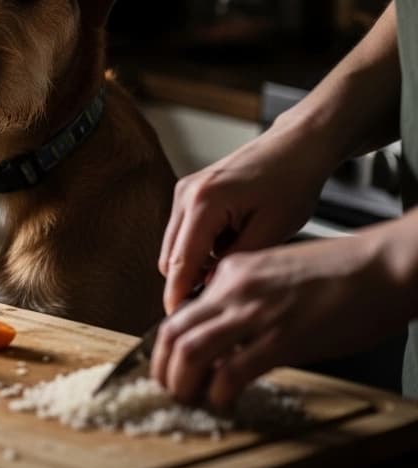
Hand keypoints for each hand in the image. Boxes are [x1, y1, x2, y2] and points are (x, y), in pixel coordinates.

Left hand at [151, 222, 417, 408]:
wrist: (384, 266)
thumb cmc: (343, 273)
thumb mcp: (277, 275)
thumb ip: (247, 300)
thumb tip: (230, 337)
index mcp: (231, 272)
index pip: (181, 311)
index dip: (169, 345)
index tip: (172, 365)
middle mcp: (234, 288)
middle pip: (172, 333)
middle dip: (162, 368)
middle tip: (169, 389)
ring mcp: (255, 313)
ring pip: (190, 351)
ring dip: (182, 383)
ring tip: (188, 400)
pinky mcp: (282, 339)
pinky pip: (232, 372)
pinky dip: (219, 393)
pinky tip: (224, 403)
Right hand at [159, 127, 332, 312]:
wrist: (297, 146)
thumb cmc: (292, 181)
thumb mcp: (273, 231)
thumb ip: (236, 263)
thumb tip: (212, 290)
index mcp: (204, 203)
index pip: (180, 263)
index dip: (178, 296)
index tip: (178, 321)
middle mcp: (186, 195)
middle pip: (170, 257)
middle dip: (188, 281)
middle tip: (216, 301)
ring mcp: (185, 191)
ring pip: (175, 246)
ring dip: (197, 262)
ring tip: (236, 264)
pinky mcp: (190, 192)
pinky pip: (185, 231)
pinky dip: (202, 247)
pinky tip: (233, 244)